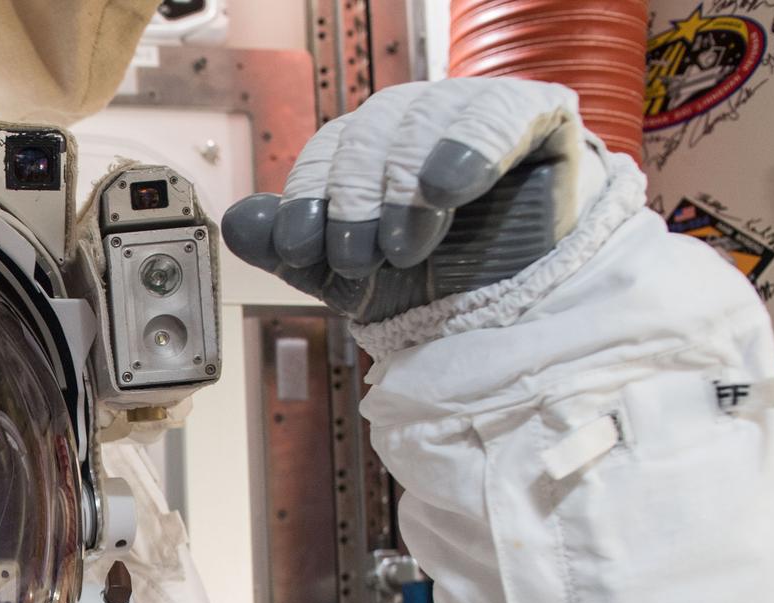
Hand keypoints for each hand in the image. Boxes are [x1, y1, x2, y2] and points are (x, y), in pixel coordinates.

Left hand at [221, 78, 600, 322]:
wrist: (509, 317)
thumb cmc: (432, 287)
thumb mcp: (349, 278)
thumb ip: (291, 248)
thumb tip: (236, 222)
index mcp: (371, 146)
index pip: (329, 150)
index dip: (308, 196)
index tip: (299, 248)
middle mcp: (419, 120)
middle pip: (372, 130)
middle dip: (353, 198)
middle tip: (357, 257)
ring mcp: (476, 113)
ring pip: (427, 119)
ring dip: (402, 185)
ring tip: (404, 245)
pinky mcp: (537, 117)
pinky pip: (500, 114)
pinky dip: (470, 145)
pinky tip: (447, 184)